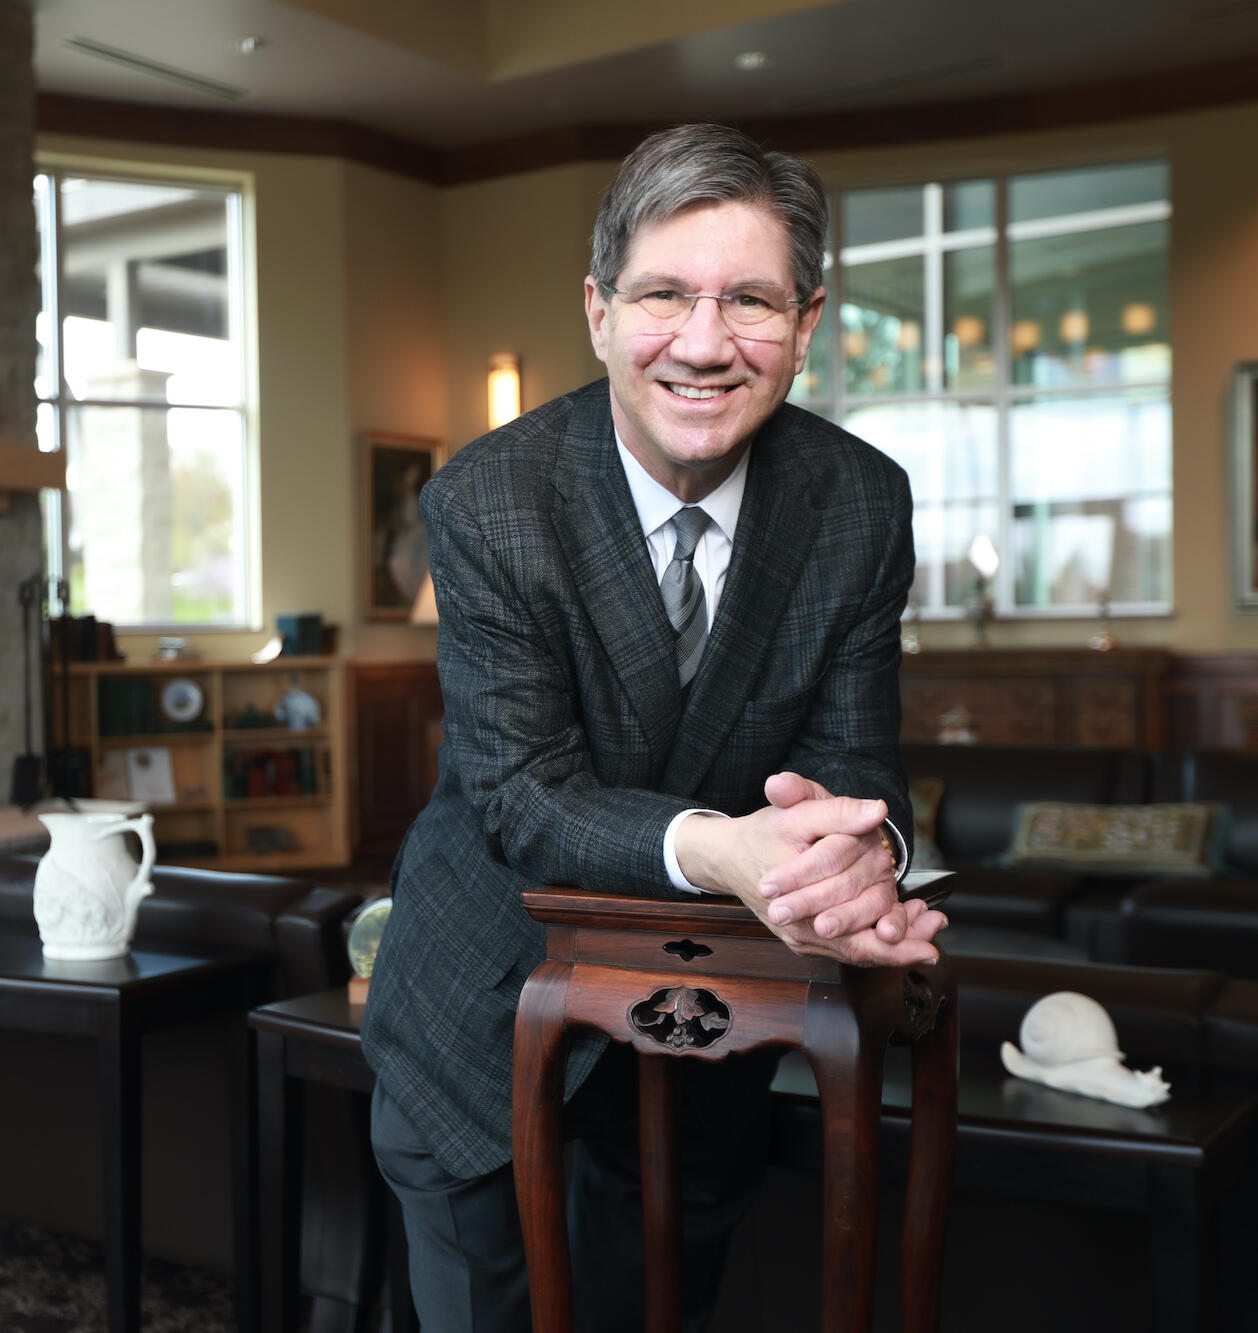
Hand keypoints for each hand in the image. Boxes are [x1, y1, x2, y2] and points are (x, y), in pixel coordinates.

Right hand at [675, 772, 946, 966]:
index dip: (887, 909)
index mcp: (794, 887)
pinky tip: (906, 940)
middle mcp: (797, 922)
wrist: (729, 858)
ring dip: (894, 950)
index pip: (844, 898)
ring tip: (928, 944)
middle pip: (854, 937)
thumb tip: (877, 809)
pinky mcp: (806, 941)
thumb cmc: (764, 833)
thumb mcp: (797, 811)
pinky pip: (847, 950)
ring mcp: (801, 936)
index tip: (926, 913)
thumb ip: (836, 810)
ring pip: (853, 950)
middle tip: (934, 935)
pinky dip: (877, 949)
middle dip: (898, 938)